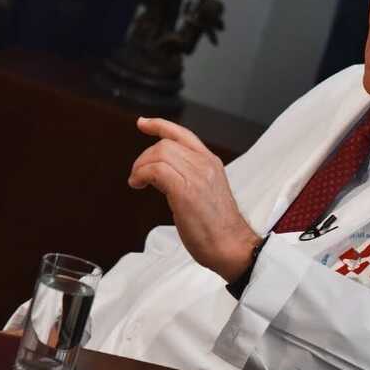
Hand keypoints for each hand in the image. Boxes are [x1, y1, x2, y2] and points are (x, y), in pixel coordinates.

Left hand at [128, 117, 261, 281]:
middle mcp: (205, 164)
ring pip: (159, 154)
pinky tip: (138, 185)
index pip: (183, 134)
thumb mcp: (207, 193)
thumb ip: (191, 178)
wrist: (232, 246)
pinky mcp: (186, 191)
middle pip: (165, 144)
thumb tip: (165, 177)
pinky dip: (141, 174)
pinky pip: (156, 170)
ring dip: (140, 167)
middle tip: (137, 175)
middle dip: (144, 157)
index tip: (142, 123)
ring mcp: (196, 176)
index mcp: (211, 163)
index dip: (159, 125)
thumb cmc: (218, 228)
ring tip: (137, 182)